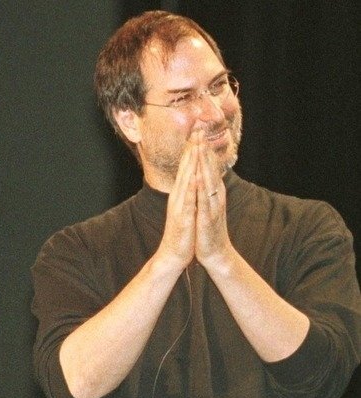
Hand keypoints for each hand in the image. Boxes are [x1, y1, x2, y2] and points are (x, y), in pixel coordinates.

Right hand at [156, 130, 199, 270]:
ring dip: (191, 162)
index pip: (186, 168)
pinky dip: (191, 187)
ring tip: (196, 145)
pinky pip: (188, 200)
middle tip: (197, 129)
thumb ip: (188, 194)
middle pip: (185, 168)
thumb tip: (192, 181)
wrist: (173, 254)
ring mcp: (179, 206)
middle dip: (191, 148)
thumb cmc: (182, 233)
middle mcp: (178, 196)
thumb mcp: (186, 209)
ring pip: (185, 180)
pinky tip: (195, 176)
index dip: (191, 149)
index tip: (197, 132)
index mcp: (180, 194)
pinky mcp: (182, 217)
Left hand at [194, 131, 233, 266]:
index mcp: (213, 192)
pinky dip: (202, 188)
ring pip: (209, 180)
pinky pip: (204, 200)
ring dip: (204, 163)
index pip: (208, 166)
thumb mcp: (206, 205)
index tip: (197, 130)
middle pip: (210, 168)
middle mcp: (215, 195)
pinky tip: (198, 177)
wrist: (215, 253)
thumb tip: (203, 174)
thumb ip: (206, 189)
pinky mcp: (208, 218)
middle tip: (199, 129)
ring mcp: (213, 206)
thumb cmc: (208, 229)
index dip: (202, 148)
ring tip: (200, 146)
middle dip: (204, 149)